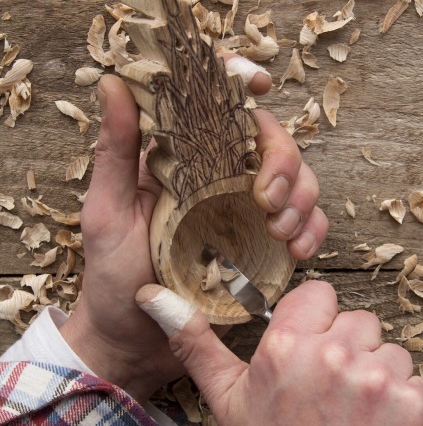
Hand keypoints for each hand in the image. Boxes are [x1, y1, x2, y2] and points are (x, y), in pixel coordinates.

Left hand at [61, 60, 327, 402]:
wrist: (135, 343)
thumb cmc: (113, 278)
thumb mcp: (106, 211)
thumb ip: (115, 151)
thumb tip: (112, 83)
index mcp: (181, 160)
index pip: (217, 105)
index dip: (241, 82)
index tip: (259, 84)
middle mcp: (217, 178)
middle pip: (269, 140)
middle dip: (283, 160)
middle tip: (268, 199)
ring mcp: (244, 212)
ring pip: (296, 178)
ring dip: (302, 196)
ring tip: (281, 231)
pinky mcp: (264, 246)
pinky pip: (304, 223)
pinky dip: (312, 229)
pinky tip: (298, 250)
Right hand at [136, 280, 422, 425]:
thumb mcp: (228, 402)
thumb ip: (196, 345)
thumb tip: (155, 298)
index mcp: (286, 348)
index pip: (320, 295)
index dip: (319, 323)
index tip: (315, 352)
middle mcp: (333, 355)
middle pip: (360, 322)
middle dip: (351, 350)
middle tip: (334, 395)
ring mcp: (380, 379)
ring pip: (392, 352)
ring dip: (380, 379)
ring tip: (357, 418)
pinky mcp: (418, 405)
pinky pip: (419, 383)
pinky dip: (407, 406)